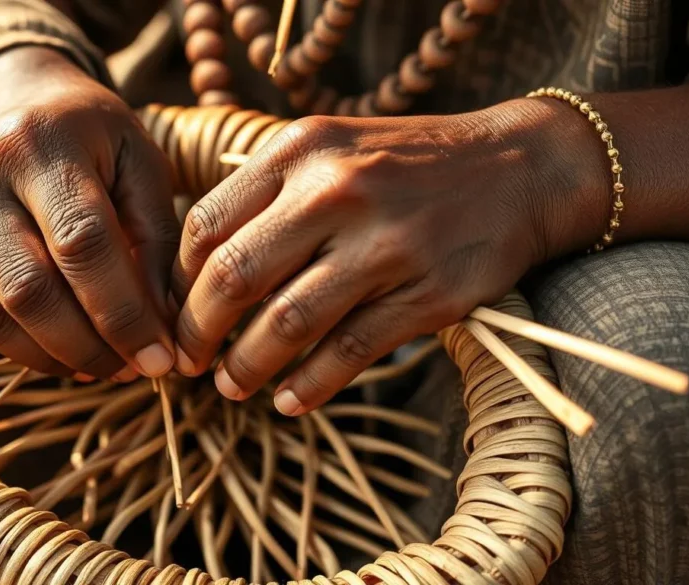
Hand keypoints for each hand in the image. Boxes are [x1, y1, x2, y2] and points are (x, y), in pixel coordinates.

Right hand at [0, 46, 178, 380]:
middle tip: (141, 369)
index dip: (125, 311)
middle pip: (35, 288)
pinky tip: (74, 359)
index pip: (83, 241)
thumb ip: (158, 235)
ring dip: (65, 356)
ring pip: (2, 314)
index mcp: (42, 142)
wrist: (3, 108)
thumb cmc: (92, 142)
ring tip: (114, 366)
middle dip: (95, 343)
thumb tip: (163, 324)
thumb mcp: (139, 162)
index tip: (163, 355)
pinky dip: (32, 353)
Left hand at [171, 101, 602, 414]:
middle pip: (235, 277)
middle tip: (188, 362)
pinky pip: (350, 352)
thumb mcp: (329, 150)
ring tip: (232, 387)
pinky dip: (309, 386)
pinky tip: (289, 400)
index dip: (176, 282)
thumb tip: (191, 272)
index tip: (171, 313)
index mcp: (301, 151)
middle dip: (198, 333)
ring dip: (247, 367)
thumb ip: (264, 195)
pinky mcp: (430, 293)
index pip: (206, 225)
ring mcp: (387, 243)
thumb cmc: (404, 165)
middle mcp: (338, 190)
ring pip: (288, 323)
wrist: (518, 169)